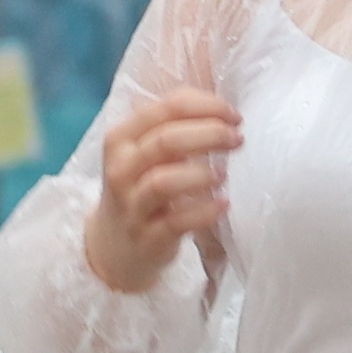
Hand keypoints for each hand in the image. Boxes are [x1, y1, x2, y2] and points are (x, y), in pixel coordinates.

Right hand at [85, 84, 241, 291]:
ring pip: (164, 181)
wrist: (114, 245)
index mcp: (121, 139)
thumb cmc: (139, 187)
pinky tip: (223, 204)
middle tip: (237, 139)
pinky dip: (205, 211)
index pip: (166, 109)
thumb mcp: (143, 152)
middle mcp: (121, 169)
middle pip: (165, 141)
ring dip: (201, 174)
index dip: (206, 107)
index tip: (233, 115)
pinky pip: (177, 222)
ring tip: (224, 174)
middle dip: (209, 134)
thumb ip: (173, 126)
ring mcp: (132, 206)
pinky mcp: (148, 237)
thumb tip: (221, 110)